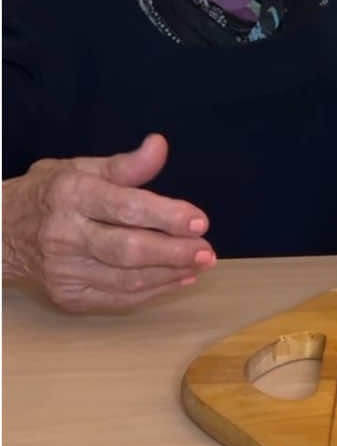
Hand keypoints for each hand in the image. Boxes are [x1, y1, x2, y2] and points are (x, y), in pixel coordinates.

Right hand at [2, 133, 215, 311]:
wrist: (1, 233)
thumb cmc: (49, 194)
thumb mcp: (82, 168)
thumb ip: (126, 165)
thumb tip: (160, 146)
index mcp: (71, 195)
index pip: (126, 207)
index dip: (166, 215)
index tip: (200, 220)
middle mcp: (65, 236)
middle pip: (128, 250)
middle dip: (174, 252)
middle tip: (207, 251)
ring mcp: (64, 271)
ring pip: (127, 280)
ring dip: (169, 275)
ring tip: (200, 265)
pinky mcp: (68, 297)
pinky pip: (118, 299)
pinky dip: (152, 292)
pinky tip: (176, 279)